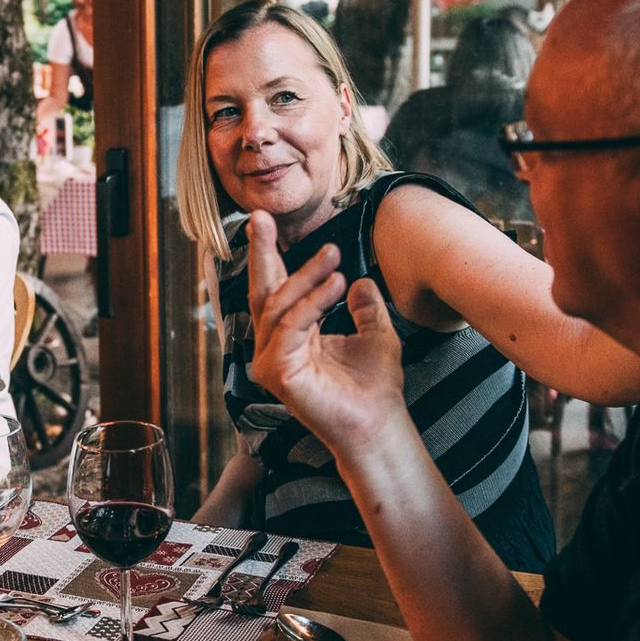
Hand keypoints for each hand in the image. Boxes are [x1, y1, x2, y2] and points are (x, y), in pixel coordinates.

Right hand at [246, 211, 408, 458]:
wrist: (379, 423)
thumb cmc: (375, 387)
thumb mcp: (377, 334)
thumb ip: (365, 308)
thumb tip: (361, 281)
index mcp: (293, 337)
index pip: (277, 289)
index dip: (270, 255)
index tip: (264, 221)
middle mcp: (275, 347)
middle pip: (263, 291)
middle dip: (262, 252)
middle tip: (261, 217)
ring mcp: (272, 362)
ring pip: (280, 305)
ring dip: (306, 276)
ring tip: (335, 255)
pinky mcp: (278, 373)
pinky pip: (291, 327)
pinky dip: (312, 303)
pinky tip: (336, 285)